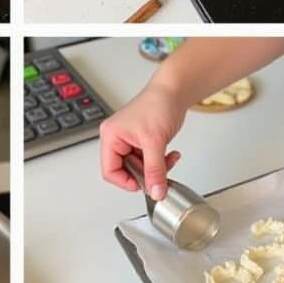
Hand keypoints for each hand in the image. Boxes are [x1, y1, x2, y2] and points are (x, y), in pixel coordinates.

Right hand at [99, 83, 185, 199]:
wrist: (174, 91)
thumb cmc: (158, 104)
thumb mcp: (155, 142)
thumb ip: (155, 170)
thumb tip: (155, 191)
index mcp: (111, 136)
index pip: (109, 171)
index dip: (126, 182)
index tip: (143, 185)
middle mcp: (116, 138)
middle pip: (125, 170)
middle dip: (145, 173)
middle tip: (158, 172)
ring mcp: (129, 140)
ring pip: (139, 167)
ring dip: (156, 168)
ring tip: (168, 160)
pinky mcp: (141, 140)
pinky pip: (147, 160)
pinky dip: (160, 161)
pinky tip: (170, 154)